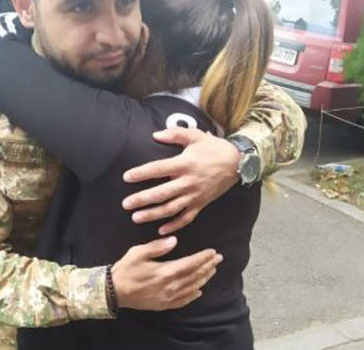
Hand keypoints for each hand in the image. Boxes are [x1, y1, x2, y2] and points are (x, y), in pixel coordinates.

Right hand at [111, 236, 222, 310]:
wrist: (114, 292)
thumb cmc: (126, 270)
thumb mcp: (138, 253)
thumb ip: (157, 246)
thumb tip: (174, 240)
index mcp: (165, 271)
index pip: (190, 263)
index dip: (203, 257)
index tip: (212, 251)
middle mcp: (170, 286)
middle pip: (194, 275)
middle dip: (208, 266)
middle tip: (219, 258)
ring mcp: (168, 297)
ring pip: (192, 288)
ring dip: (204, 278)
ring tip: (213, 270)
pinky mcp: (163, 304)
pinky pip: (183, 301)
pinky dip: (193, 295)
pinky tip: (198, 291)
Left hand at [122, 127, 240, 234]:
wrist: (237, 162)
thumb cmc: (213, 147)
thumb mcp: (195, 136)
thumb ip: (175, 134)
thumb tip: (155, 135)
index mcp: (185, 164)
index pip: (158, 169)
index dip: (141, 173)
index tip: (126, 177)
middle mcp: (188, 181)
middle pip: (161, 193)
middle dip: (142, 199)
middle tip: (125, 204)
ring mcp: (195, 195)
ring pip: (171, 208)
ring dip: (153, 214)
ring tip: (136, 217)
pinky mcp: (201, 204)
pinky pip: (187, 218)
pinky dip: (174, 225)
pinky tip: (161, 230)